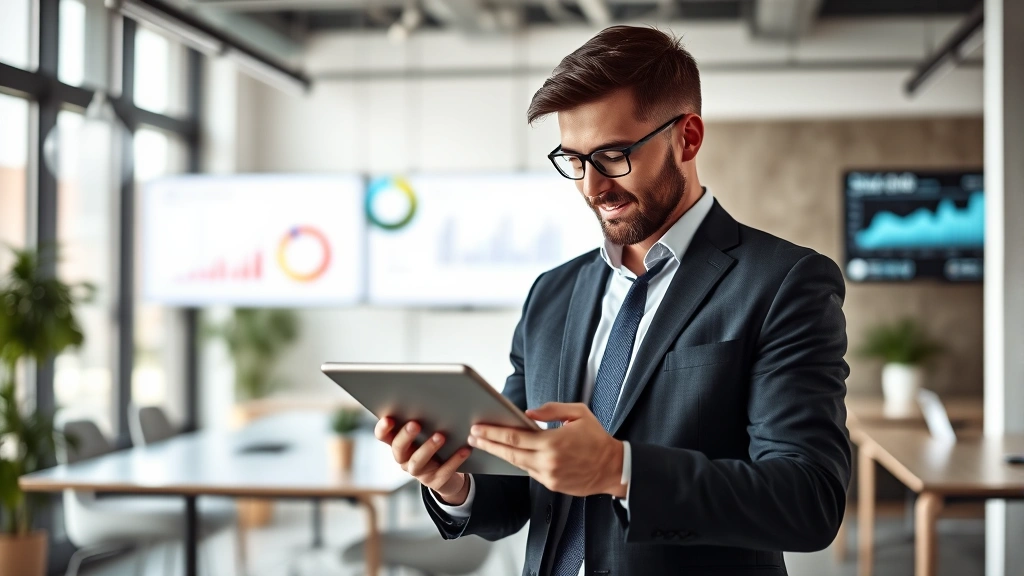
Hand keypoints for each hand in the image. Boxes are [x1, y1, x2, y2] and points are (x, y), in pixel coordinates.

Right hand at [374, 417, 472, 504]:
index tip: (389, 418)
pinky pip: (444, 471)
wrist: (449, 475)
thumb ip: (424, 419)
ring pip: (418, 462)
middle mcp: (404, 459)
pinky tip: (464, 449)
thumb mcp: (427, 432)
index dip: (383, 429)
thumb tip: (431, 396)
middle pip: (399, 448)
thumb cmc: (435, 445)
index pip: (384, 436)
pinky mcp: (435, 481)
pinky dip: (454, 460)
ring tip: (440, 436)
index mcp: (399, 444)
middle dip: (406, 436)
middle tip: (415, 424)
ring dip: (428, 448)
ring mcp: (419, 472)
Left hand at [468, 402, 625, 497]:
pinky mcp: (551, 485)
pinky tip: (508, 454)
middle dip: (488, 444)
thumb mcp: (578, 413)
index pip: (514, 437)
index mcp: (552, 442)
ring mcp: (548, 475)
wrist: (613, 468)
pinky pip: (529, 471)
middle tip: (472, 436)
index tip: (478, 428)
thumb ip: (552, 409)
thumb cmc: (596, 438)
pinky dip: (517, 462)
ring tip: (484, 444)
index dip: (493, 432)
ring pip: (517, 463)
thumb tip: (528, 413)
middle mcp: (547, 461)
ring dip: (499, 454)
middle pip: (509, 452)